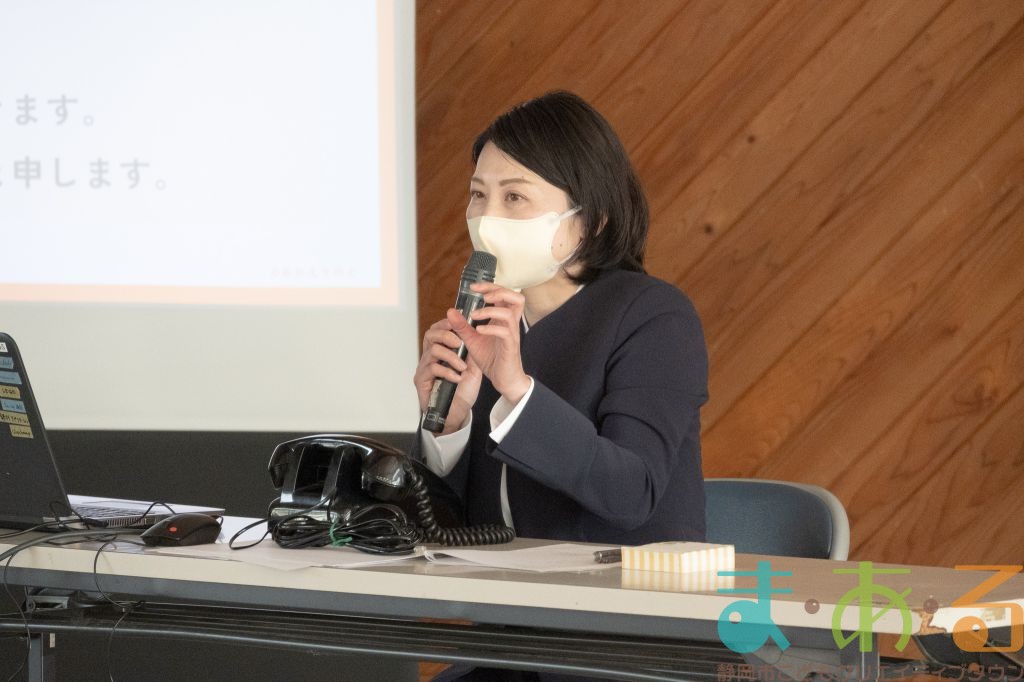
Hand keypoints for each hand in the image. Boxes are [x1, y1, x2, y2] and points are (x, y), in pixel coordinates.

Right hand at [414, 317, 481, 434]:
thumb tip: (477, 332)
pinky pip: (432, 368)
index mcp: (439, 351)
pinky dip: (447, 371)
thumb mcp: (472, 367)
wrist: (457, 414)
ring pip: (433, 350)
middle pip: (430, 334)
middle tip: (460, 343)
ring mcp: (423, 369)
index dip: (447, 324)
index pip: (437, 329)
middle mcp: (428, 357)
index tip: (460, 325)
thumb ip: (472, 351)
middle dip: (447, 335)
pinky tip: (457, 378)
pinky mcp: (421, 381)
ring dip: (451, 357)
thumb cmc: (463, 391)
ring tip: (463, 367)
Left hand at [447, 283, 531, 404]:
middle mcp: (511, 324)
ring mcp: (512, 335)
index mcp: (503, 319)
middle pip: (516, 298)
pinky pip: (505, 332)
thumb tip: (450, 310)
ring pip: (509, 313)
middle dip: (498, 291)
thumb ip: (462, 326)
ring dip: (490, 310)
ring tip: (474, 315)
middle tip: (482, 295)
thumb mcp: (472, 340)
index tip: (473, 287)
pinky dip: (490, 328)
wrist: (503, 379)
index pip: (504, 295)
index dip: (490, 286)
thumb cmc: (492, 359)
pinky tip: (479, 330)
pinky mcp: (510, 347)